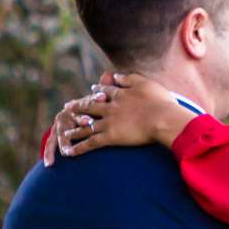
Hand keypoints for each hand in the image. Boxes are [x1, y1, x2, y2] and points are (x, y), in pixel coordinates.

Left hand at [48, 72, 194, 160]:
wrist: (163, 118)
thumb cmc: (161, 102)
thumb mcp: (146, 83)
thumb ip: (130, 78)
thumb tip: (116, 75)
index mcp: (120, 95)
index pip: (105, 92)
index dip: (97, 91)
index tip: (91, 91)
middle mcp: (111, 107)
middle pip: (90, 107)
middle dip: (78, 107)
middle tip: (67, 108)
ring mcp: (109, 122)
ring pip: (87, 126)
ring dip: (75, 130)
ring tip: (64, 133)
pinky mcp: (111, 137)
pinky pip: (91, 143)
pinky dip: (80, 148)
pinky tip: (70, 152)